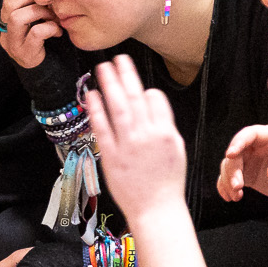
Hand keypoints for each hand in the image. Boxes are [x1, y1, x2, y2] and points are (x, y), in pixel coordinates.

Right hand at [0, 0, 64, 69]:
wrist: (49, 72)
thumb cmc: (47, 41)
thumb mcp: (40, 17)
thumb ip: (39, 2)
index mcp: (7, 18)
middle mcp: (6, 30)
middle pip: (9, 3)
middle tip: (51, 2)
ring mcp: (13, 44)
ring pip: (16, 17)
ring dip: (40, 12)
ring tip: (53, 17)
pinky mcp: (24, 55)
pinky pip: (34, 34)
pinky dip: (49, 28)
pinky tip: (57, 32)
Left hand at [82, 54, 187, 222]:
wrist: (156, 209)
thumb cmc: (166, 183)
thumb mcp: (176, 151)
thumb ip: (165, 128)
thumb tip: (155, 108)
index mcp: (166, 133)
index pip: (156, 100)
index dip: (146, 90)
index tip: (137, 85)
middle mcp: (148, 135)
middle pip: (136, 97)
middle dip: (126, 75)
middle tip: (119, 57)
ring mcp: (128, 145)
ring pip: (119, 107)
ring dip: (110, 84)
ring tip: (103, 68)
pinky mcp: (111, 156)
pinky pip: (102, 128)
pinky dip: (97, 109)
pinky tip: (91, 94)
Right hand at [218, 124, 267, 202]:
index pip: (249, 134)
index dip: (238, 142)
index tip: (231, 154)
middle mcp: (256, 146)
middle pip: (235, 154)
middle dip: (232, 170)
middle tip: (237, 187)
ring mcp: (250, 160)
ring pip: (229, 166)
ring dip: (228, 181)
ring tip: (236, 197)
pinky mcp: (247, 174)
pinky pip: (230, 178)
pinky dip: (225, 187)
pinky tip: (229, 198)